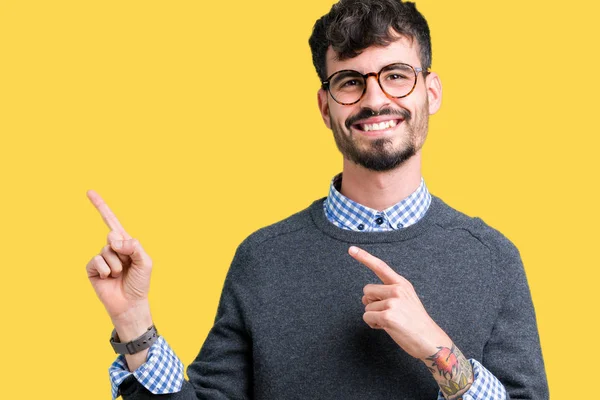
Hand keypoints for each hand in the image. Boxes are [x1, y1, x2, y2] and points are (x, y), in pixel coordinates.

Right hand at [86, 190, 152, 331]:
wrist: (130, 303)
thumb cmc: (139, 282)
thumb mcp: (145, 262)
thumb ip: (135, 247)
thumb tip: (115, 240)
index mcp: (125, 243)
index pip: (112, 221)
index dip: (101, 206)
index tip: (89, 191)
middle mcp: (112, 247)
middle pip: (112, 234)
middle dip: (123, 250)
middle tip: (127, 265)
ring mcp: (101, 257)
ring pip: (106, 250)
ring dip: (116, 264)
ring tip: (119, 274)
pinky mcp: (91, 269)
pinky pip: (96, 260)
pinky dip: (104, 269)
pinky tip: (108, 278)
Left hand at [349, 246, 450, 359]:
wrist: (430, 341)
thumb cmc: (415, 323)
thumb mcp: (406, 300)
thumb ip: (387, 293)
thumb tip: (365, 297)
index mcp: (402, 284)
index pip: (380, 266)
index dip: (364, 257)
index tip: (351, 249)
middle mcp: (397, 290)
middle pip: (367, 290)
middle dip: (371, 303)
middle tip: (387, 314)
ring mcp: (393, 302)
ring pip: (366, 306)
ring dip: (374, 316)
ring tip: (391, 322)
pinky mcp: (388, 316)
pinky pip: (367, 317)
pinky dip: (373, 324)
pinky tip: (387, 327)